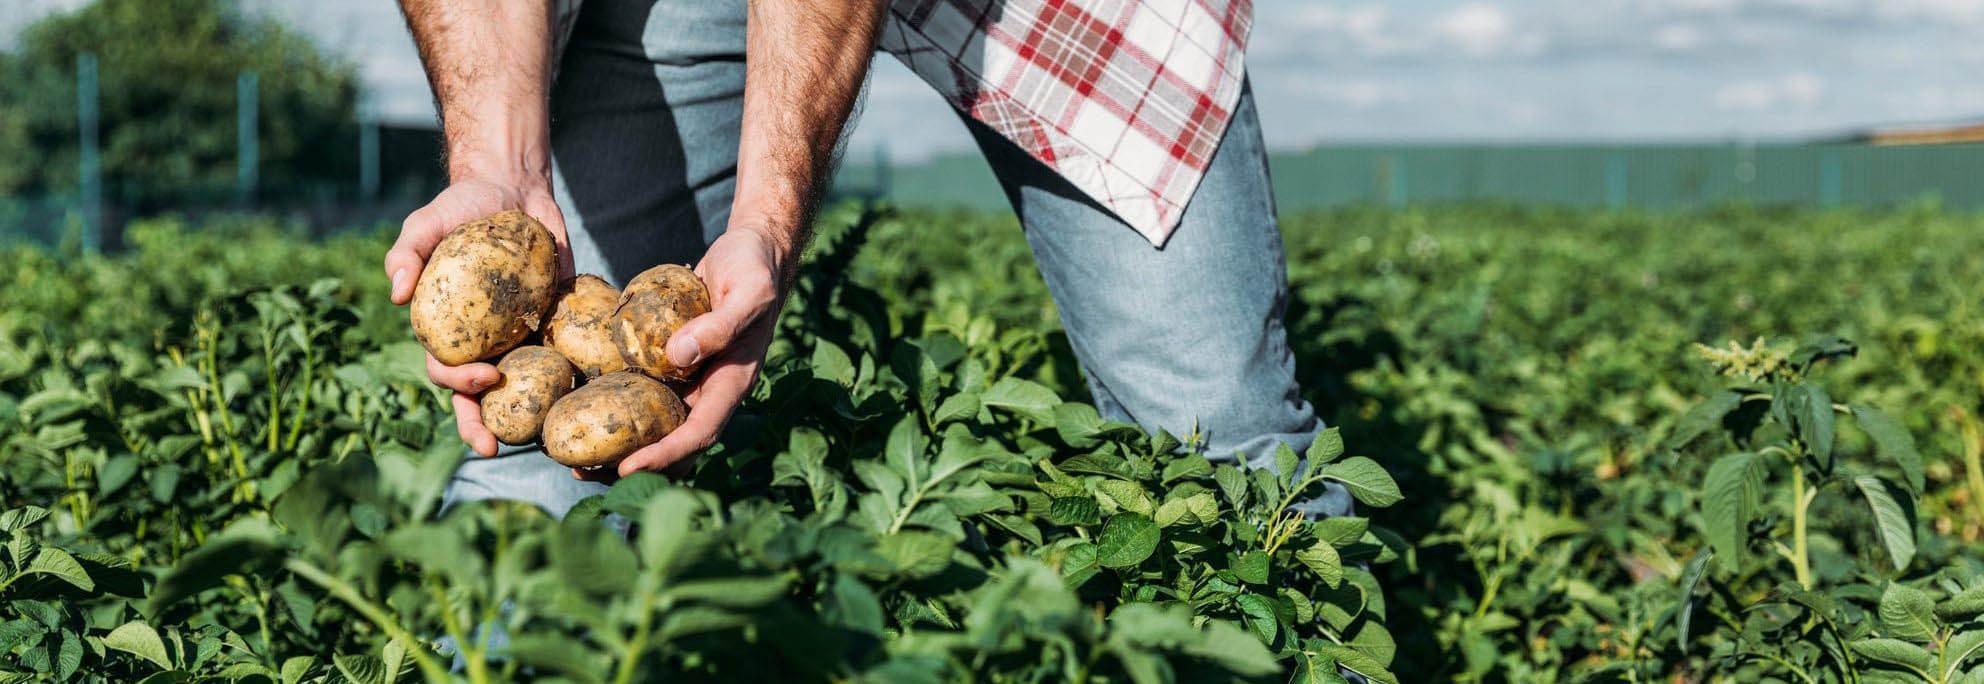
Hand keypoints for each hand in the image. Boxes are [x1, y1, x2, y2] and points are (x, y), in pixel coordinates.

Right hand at [384, 177, 570, 456]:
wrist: (511, 191)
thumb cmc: (459, 209)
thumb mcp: (426, 224)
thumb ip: (406, 254)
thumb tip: (396, 295)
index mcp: (448, 330)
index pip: (446, 370)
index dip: (460, 384)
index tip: (486, 378)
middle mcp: (482, 342)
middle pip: (478, 396)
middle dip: (483, 425)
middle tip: (497, 445)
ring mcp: (519, 336)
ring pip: (521, 389)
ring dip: (528, 418)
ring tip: (543, 442)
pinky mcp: (554, 324)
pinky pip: (563, 356)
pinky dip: (572, 379)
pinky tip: (587, 399)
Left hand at [585, 225, 788, 478]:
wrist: (752, 251)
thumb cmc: (755, 270)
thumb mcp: (748, 293)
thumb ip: (720, 325)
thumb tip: (677, 356)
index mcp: (731, 383)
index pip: (699, 432)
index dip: (665, 454)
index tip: (627, 469)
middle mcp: (708, 388)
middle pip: (671, 441)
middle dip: (631, 463)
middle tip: (583, 472)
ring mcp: (689, 376)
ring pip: (653, 423)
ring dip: (618, 442)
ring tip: (573, 454)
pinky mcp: (669, 360)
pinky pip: (643, 388)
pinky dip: (615, 402)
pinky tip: (581, 403)